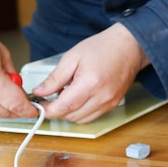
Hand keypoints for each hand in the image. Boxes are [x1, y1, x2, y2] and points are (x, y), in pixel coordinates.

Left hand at [32, 23, 150, 123]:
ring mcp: (109, 103)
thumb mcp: (72, 58)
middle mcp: (101, 98)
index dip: (48, 110)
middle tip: (51, 96)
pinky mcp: (112, 105)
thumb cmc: (102, 48)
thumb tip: (39, 92)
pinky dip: (81, 111)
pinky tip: (80, 97)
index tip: (39, 106)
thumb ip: (54, 78)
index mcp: (90, 84)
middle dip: (58, 110)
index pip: (64, 107)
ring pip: (81, 119)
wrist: (128, 47)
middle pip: (71, 116)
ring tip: (68, 93)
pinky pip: (92, 116)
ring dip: (70, 112)